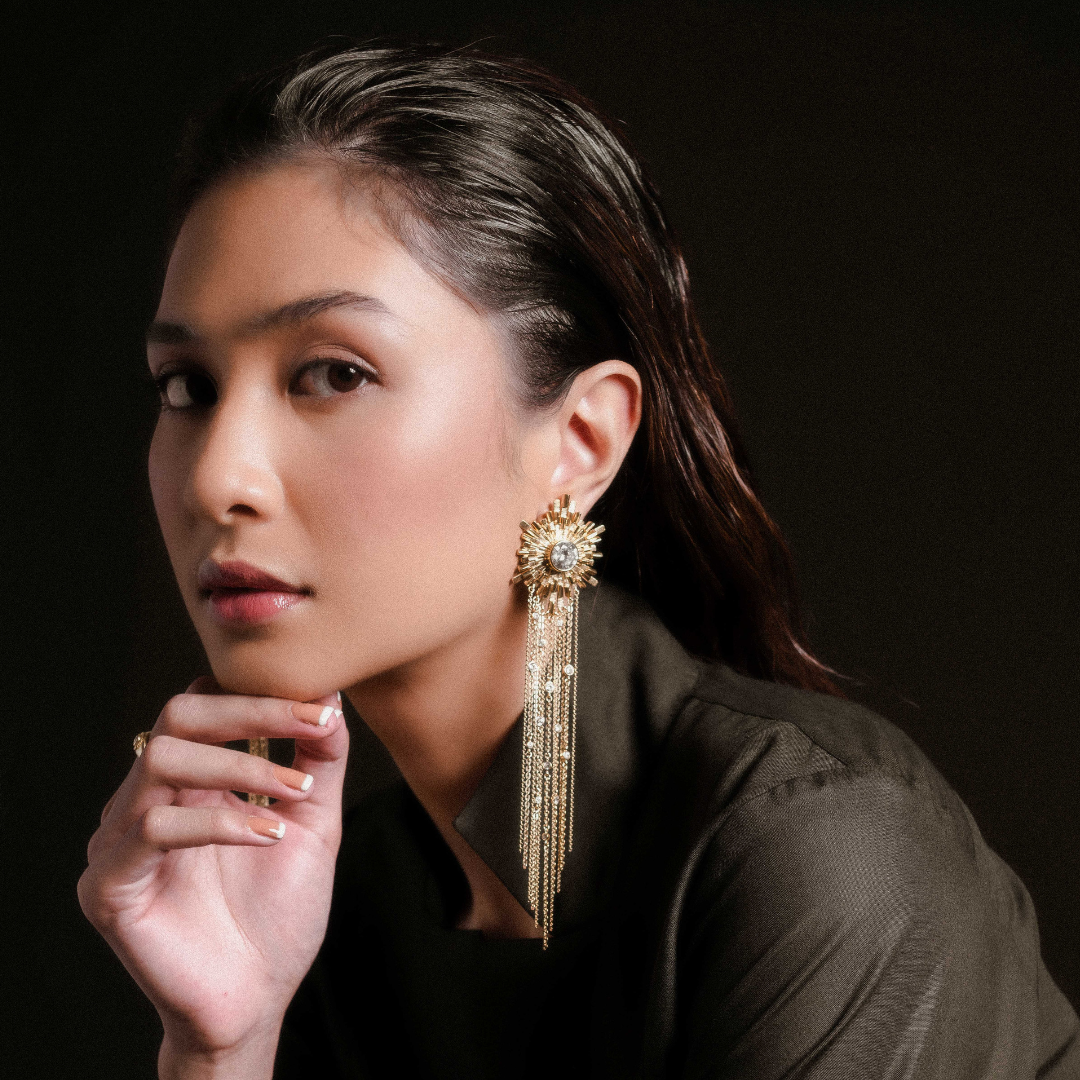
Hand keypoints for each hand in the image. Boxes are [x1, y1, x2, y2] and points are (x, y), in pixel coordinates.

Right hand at [78, 678, 348, 1076]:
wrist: (256, 999)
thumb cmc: (278, 912)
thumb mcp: (312, 821)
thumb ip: (320, 759)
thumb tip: (330, 693)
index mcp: (189, 780)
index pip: (206, 702)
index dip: (261, 693)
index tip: (321, 705)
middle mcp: (147, 799)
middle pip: (178, 713)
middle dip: (251, 712)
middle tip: (312, 723)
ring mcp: (121, 840)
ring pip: (163, 760)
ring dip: (243, 767)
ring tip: (298, 793)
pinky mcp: (110, 886)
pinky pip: (153, 830)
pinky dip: (220, 822)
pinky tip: (269, 835)